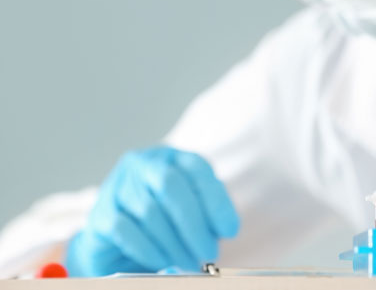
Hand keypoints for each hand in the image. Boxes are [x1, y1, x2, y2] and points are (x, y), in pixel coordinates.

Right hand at [65, 146, 238, 275]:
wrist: (117, 238)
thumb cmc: (165, 221)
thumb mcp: (193, 209)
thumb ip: (208, 214)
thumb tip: (225, 230)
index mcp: (171, 157)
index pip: (196, 168)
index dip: (216, 200)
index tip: (230, 230)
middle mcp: (143, 164)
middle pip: (170, 184)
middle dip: (194, 222)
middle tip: (209, 251)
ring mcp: (118, 186)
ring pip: (150, 211)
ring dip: (174, 242)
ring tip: (190, 262)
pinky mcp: (101, 214)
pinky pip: (126, 230)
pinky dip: (149, 249)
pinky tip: (163, 261)